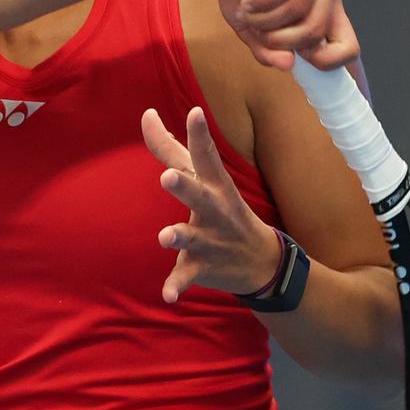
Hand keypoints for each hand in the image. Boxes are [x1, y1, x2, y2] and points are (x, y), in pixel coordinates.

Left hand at [141, 106, 284, 304]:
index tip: (195, 113)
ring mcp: (210, 239)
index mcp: (213, 185)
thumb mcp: (204, 177)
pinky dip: (177, 286)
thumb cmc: (222, 208)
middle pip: (198, 195)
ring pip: (191, 238)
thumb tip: (147, 114)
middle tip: (167, 176)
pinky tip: (167, 296)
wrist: (262, 261)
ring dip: (178, 236)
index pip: (205, 156)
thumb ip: (171, 147)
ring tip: (164, 236)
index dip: (199, 134)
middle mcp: (213, 210)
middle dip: (184, 187)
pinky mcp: (203, 266)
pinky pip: (187, 276)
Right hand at [210, 0, 360, 71]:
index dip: (329, 61)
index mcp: (323, 7)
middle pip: (316, 29)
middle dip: (279, 39)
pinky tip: (249, 0)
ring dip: (265, 18)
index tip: (299, 59)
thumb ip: (267, 48)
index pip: (348, 44)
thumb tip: (288, 64)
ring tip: (247, 11)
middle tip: (257, 31)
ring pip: (300, 7)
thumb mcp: (249, 27)